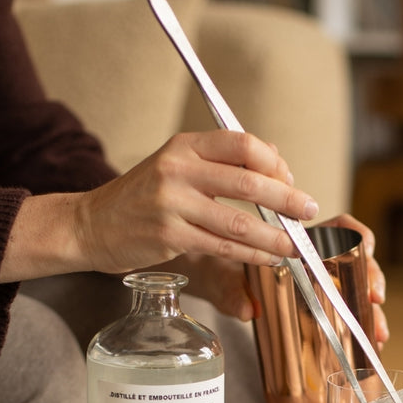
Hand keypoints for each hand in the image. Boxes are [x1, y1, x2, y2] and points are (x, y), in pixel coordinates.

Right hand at [1, 131, 318, 282]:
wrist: (92, 224)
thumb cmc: (144, 197)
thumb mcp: (178, 166)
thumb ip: (221, 164)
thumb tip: (276, 165)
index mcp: (185, 145)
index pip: (242, 143)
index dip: (274, 162)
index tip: (290, 180)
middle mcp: (178, 169)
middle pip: (247, 182)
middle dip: (286, 199)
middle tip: (309, 211)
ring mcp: (172, 203)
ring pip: (238, 222)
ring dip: (274, 237)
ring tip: (296, 246)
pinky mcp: (169, 236)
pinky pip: (222, 247)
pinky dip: (251, 255)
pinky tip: (267, 259)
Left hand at [173, 213, 389, 346]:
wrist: (204, 281)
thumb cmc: (215, 266)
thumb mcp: (220, 274)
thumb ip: (231, 289)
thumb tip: (246, 309)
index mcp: (297, 239)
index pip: (339, 226)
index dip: (358, 235)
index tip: (366, 249)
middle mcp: (314, 259)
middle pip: (357, 261)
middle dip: (372, 279)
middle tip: (375, 299)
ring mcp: (320, 283)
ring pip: (356, 289)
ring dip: (371, 309)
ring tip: (377, 332)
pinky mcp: (319, 306)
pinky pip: (347, 312)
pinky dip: (361, 326)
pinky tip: (371, 342)